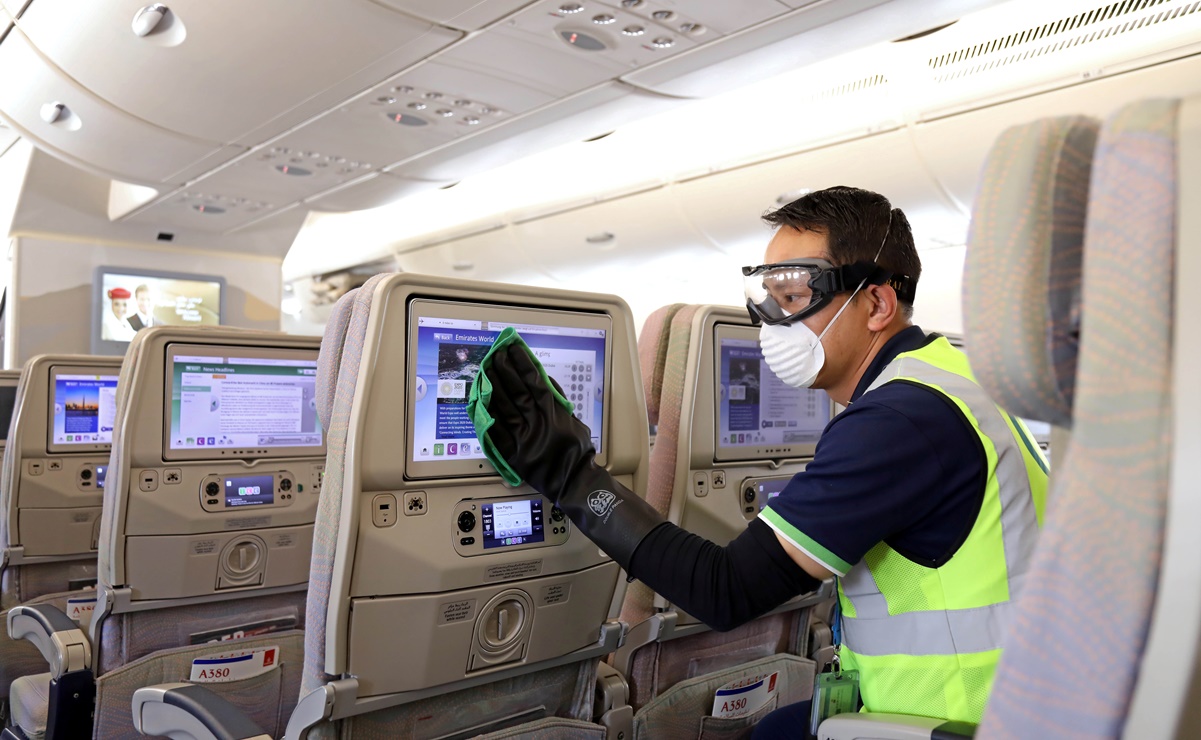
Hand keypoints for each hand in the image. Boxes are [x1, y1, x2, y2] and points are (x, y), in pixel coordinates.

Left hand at [483, 342, 593, 499]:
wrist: (574, 482)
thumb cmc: (577, 452)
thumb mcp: (575, 421)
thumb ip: (559, 401)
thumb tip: (543, 380)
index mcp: (555, 415)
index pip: (535, 383)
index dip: (522, 364)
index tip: (513, 350)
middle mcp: (538, 424)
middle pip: (516, 392)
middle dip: (504, 371)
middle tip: (494, 355)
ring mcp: (524, 440)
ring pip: (504, 408)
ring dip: (493, 388)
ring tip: (485, 372)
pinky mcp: (514, 455)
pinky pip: (497, 433)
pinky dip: (488, 418)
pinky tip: (481, 402)